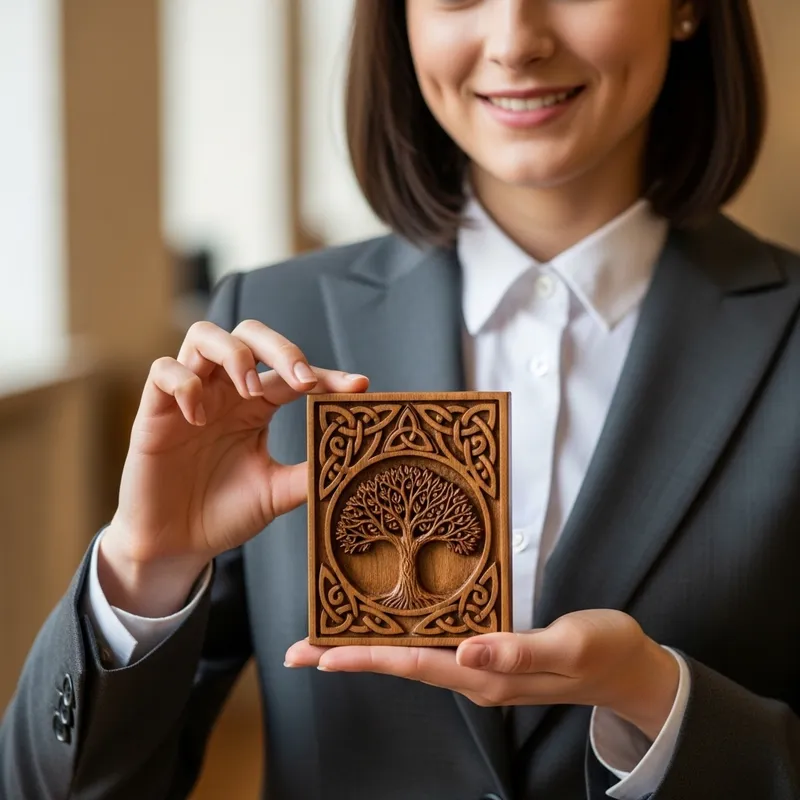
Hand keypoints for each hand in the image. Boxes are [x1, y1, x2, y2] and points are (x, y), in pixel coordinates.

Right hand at [100, 319, 368, 615]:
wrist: (176, 545)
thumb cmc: (224, 513)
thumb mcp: (275, 493)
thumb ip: (307, 475)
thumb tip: (355, 464)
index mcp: (257, 405)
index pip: (294, 373)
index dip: (328, 375)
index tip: (359, 387)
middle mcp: (225, 391)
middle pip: (250, 334)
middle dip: (281, 348)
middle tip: (303, 381)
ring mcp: (190, 397)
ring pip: (205, 336)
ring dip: (234, 354)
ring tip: (250, 391)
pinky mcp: (154, 411)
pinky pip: (163, 371)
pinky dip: (184, 384)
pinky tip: (198, 417)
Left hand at [286, 609, 678, 739]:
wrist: (628, 667)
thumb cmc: (603, 652)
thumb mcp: (568, 646)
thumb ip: (517, 653)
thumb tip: (465, 654)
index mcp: (487, 677)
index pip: (413, 666)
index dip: (364, 658)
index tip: (320, 654)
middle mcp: (474, 674)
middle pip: (400, 664)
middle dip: (349, 657)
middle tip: (300, 649)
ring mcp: (479, 665)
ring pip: (412, 655)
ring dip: (368, 647)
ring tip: (327, 638)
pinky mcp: (488, 651)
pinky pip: (434, 643)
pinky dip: (401, 635)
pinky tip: (387, 624)